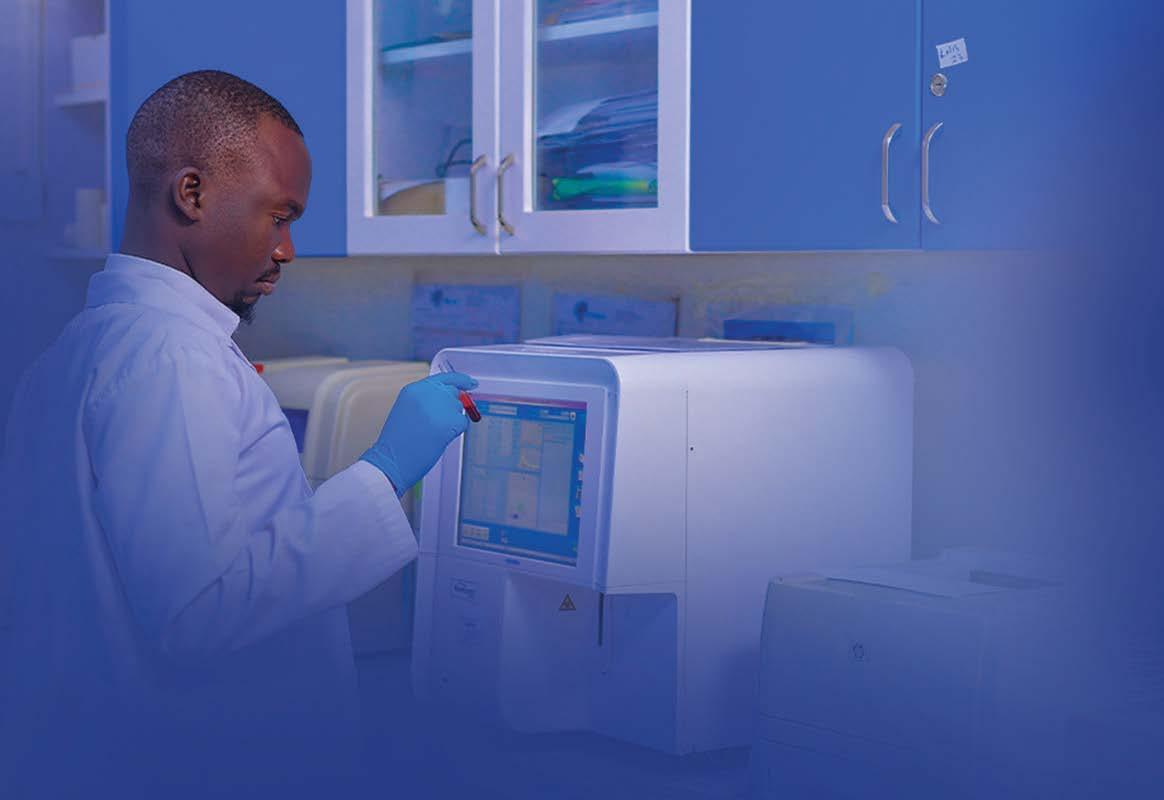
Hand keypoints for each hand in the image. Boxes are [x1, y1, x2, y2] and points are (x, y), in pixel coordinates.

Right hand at [360, 372, 477, 496]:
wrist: (391, 461)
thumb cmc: (397, 442)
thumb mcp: (408, 410)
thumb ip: (429, 400)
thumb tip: (452, 399)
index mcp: (415, 389)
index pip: (444, 377)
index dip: (460, 380)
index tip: (470, 383)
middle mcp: (428, 393)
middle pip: (453, 392)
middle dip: (452, 407)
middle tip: (443, 421)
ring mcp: (439, 407)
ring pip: (458, 408)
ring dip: (451, 420)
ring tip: (431, 433)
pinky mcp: (449, 422)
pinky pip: (462, 423)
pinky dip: (455, 432)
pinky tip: (439, 438)